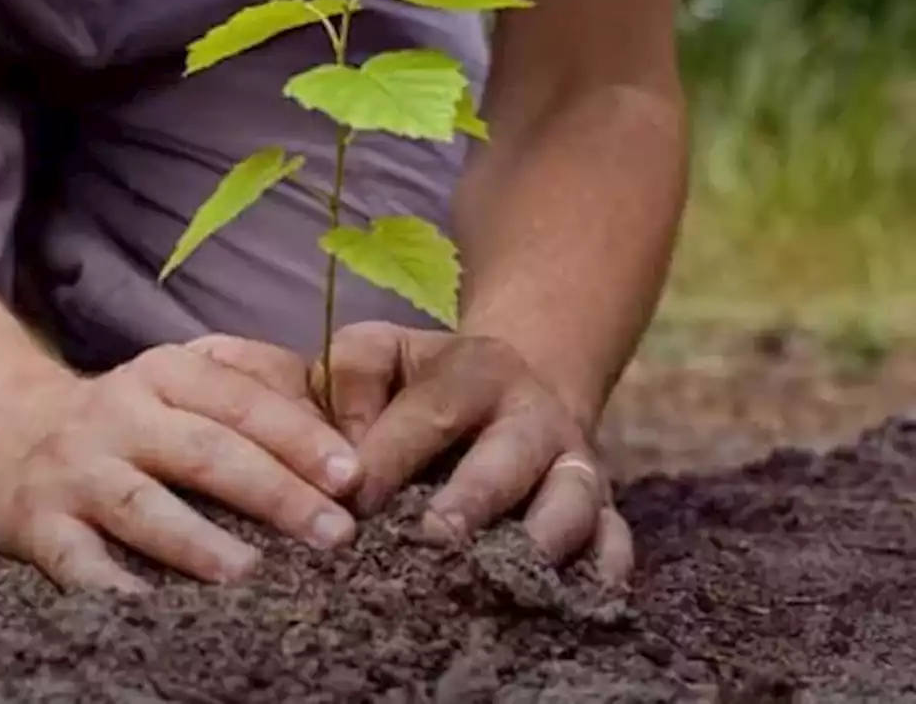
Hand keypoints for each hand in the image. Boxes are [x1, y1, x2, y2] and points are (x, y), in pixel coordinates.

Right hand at [0, 335, 362, 591]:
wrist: (4, 426)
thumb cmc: (127, 415)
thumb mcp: (178, 380)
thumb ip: (249, 390)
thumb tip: (340, 430)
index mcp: (165, 372)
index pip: (241, 400)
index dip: (299, 436)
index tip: (352, 474)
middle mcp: (119, 413)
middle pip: (204, 451)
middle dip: (275, 492)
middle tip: (334, 533)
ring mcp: (76, 470)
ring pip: (143, 505)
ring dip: (198, 541)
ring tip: (251, 572)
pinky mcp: (36, 524)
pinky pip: (78, 561)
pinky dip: (113, 588)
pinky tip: (154, 611)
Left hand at [314, 322, 632, 582]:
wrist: (512, 389)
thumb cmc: (421, 383)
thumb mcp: (383, 353)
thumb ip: (352, 376)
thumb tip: (344, 452)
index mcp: (476, 370)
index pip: (431, 409)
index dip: (391, 454)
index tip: (352, 497)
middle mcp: (534, 415)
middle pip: (510, 456)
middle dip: (473, 499)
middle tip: (433, 538)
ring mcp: (575, 464)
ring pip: (573, 501)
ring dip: (539, 541)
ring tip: (496, 579)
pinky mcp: (603, 511)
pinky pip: (614, 543)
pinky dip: (598, 572)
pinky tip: (562, 605)